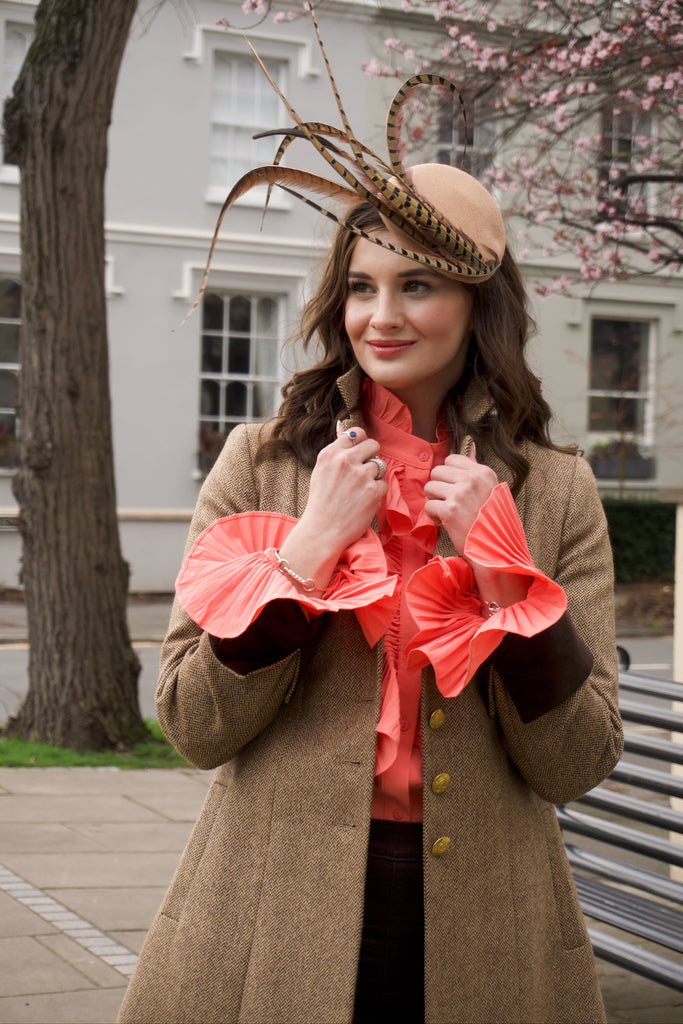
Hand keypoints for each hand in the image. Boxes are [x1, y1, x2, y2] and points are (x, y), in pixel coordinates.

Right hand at [277, 427, 387, 589]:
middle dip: (371, 457)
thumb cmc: (321, 502)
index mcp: (330, 453)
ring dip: (374, 477)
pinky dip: (377, 493)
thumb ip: (336, 451)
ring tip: (359, 491)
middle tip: (362, 473)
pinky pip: (384, 483)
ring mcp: (361, 475)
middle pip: (373, 445)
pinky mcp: (374, 490)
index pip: (356, 433)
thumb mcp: (321, 471)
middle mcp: (345, 461)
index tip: (359, 454)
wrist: (322, 531)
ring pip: (380, 465)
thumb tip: (346, 429)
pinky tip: (363, 502)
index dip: (361, 443)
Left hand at [424, 443, 497, 553]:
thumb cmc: (493, 520)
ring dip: (435, 501)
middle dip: (438, 487)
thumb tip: (471, 446)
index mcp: (483, 472)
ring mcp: (460, 494)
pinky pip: (428, 506)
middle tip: (449, 502)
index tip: (455, 489)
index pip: (451, 459)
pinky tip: (447, 523)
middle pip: (436, 471)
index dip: (448, 476)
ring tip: (448, 512)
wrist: (496, 548)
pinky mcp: (450, 510)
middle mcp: (472, 479)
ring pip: (429, 487)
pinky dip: (434, 517)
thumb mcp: (492, 489)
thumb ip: (476, 469)